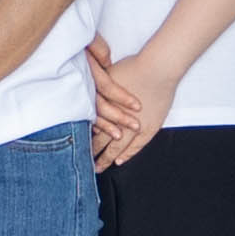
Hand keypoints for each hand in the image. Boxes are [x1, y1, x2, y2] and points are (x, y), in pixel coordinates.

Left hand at [89, 44, 183, 169]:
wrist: (158, 68)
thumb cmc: (133, 67)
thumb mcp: (105, 74)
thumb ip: (95, 86)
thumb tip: (83, 87)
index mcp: (103, 106)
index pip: (89, 127)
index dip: (81, 138)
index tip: (76, 146)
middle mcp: (116, 119)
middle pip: (99, 140)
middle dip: (91, 152)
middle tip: (83, 164)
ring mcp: (134, 126)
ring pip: (116, 147)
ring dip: (107, 158)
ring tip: (99, 167)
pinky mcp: (149, 127)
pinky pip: (136, 146)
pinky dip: (127, 154)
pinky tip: (119, 160)